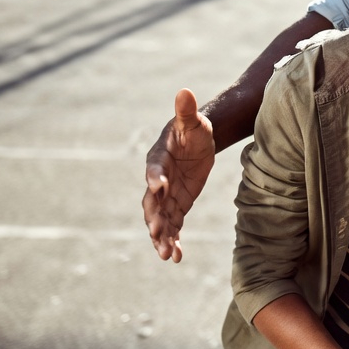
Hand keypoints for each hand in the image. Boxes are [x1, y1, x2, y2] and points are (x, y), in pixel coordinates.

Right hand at [141, 89, 214, 262]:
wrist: (196, 142)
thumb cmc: (193, 128)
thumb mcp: (193, 121)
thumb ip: (187, 111)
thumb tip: (185, 91)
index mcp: (159, 158)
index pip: (154, 168)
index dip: (155, 177)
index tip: (158, 188)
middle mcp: (158, 180)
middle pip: (152, 201)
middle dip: (154, 217)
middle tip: (157, 232)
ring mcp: (166, 195)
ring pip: (160, 219)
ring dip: (162, 236)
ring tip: (166, 254)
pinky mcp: (176, 205)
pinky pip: (173, 225)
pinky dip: (173, 240)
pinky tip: (175, 257)